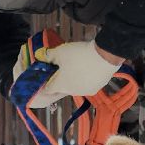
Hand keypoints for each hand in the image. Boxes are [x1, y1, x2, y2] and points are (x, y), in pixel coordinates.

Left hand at [10, 39, 125, 107]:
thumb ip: (48, 55)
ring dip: (73, 79)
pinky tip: (87, 68)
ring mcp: (85, 91)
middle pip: (62, 88)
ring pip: (75, 87)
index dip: (45, 84)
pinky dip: (84, 79)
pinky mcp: (96, 88)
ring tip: (76, 66)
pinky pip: (86, 85)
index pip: (48, 90)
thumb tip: (39, 55)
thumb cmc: (79, 55)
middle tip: (60, 67)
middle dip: (59, 79)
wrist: (105, 57)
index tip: (45, 76)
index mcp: (60, 85)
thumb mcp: (60, 52)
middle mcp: (72, 92)